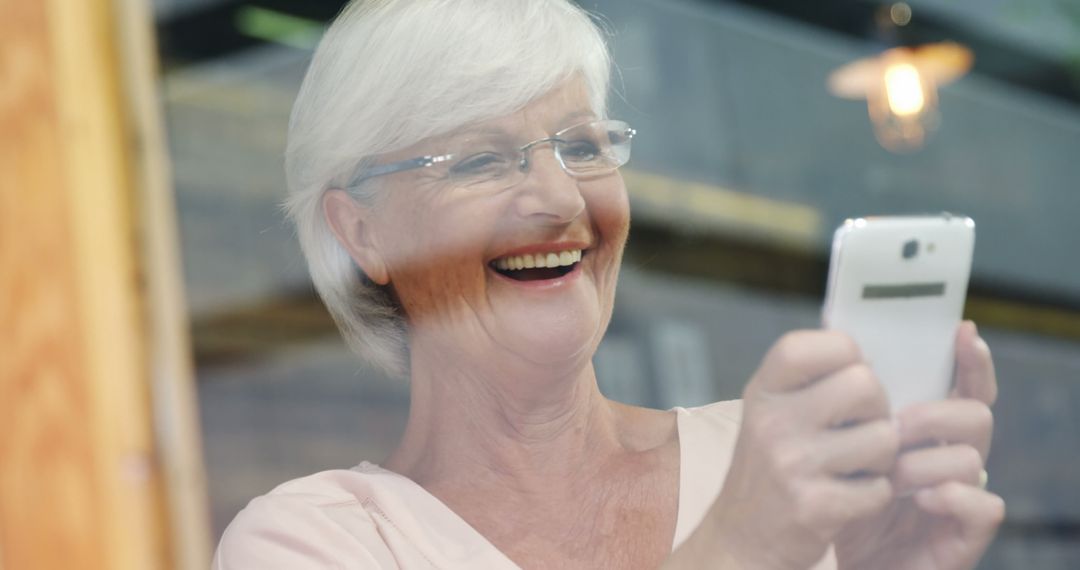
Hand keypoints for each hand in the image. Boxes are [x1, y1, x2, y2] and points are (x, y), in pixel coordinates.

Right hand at [704, 331, 899, 568]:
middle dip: (877, 408)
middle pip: (866, 384)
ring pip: (884, 437)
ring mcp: (793, 464)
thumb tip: (855, 335)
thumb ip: (807, 376)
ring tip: (855, 465)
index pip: (827, 344)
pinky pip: (880, 487)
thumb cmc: (767, 466)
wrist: (742, 537)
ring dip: (882, 457)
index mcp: (764, 390)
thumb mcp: (771, 410)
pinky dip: (875, 495)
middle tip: (860, 427)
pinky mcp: (816, 506)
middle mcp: (773, 421)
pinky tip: (849, 495)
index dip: (850, 355)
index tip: (845, 375)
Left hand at [834, 321, 1005, 569]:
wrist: (806, 556)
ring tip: (888, 476)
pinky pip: (985, 506)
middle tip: (893, 424)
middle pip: (974, 413)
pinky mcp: (961, 537)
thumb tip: (833, 325)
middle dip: (934, 414)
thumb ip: (837, 391)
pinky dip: (954, 497)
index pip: (960, 384)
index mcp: (922, 429)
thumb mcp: (822, 437)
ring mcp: (957, 497)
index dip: (968, 359)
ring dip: (926, 462)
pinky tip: (920, 499)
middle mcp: (946, 457)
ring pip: (973, 458)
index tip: (961, 331)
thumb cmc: (822, 493)